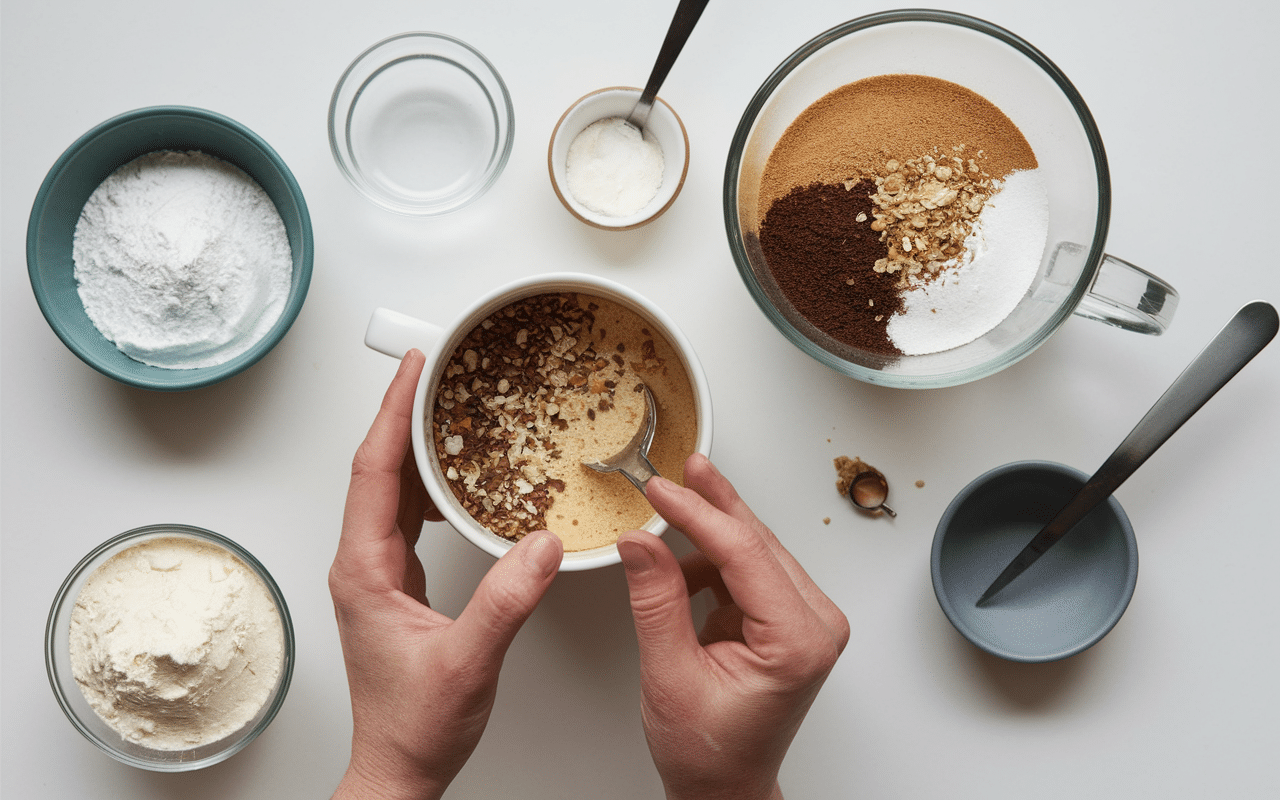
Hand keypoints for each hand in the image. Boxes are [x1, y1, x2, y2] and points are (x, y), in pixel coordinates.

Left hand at [329, 349, 563, 799]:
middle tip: (434, 370)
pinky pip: (409, 515)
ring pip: (392, 489)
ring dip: (418, 446)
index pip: (373, 472)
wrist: (400, 765)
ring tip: (448, 409)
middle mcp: (363, 564)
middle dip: (404, 414)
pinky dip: (432, 484)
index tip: (412, 370)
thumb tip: (540, 545)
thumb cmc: (415, 724)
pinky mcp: (396, 583)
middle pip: (378, 468)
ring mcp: (378, 573)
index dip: (393, 414)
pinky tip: (459, 478)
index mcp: (365, 570)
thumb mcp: (468, 660)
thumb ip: (507, 601)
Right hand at [617, 454, 849, 799]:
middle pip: (757, 543)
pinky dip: (711, 559)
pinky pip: (747, 570)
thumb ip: (656, 601)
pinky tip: (679, 558)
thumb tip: (641, 541)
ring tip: (667, 505)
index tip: (662, 490)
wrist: (724, 787)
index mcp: (798, 642)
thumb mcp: (669, 675)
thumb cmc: (709, 750)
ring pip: (753, 550)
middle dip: (711, 506)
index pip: (746, 554)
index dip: (699, 515)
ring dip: (709, 530)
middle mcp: (814, 625)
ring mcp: (804, 620)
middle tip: (676, 470)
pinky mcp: (786, 619)